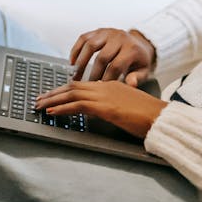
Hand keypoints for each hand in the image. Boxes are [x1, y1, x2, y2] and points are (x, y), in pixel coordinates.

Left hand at [36, 80, 166, 138]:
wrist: (162, 117)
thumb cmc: (148, 115)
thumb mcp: (126, 107)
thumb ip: (111, 106)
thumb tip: (98, 111)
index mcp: (111, 84)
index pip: (81, 85)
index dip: (63, 90)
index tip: (51, 96)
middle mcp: (105, 86)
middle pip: (72, 86)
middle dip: (53, 93)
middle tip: (39, 100)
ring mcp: (105, 95)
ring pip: (72, 94)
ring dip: (53, 99)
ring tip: (39, 106)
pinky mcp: (105, 107)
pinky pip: (78, 105)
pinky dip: (62, 108)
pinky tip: (52, 112)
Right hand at [69, 28, 156, 83]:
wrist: (139, 42)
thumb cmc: (139, 60)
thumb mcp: (144, 70)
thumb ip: (137, 78)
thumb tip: (130, 84)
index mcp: (131, 49)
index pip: (116, 66)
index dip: (106, 79)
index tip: (100, 90)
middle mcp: (119, 38)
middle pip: (102, 57)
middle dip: (93, 74)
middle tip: (87, 86)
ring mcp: (108, 32)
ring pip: (90, 45)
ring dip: (81, 62)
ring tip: (76, 76)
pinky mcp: (98, 30)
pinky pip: (83, 38)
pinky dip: (76, 50)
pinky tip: (72, 62)